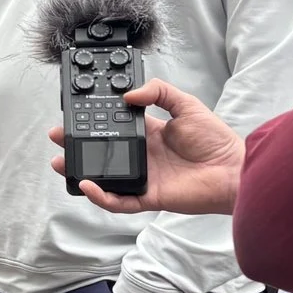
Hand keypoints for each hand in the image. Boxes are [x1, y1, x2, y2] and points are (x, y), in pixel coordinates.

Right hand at [47, 81, 244, 214]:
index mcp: (150, 134)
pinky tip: (88, 185)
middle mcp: (144, 156)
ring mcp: (144, 177)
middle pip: (102, 153)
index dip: (95, 122)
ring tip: (62, 163)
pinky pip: (119, 200)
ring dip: (81, 172)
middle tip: (59, 137)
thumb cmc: (216, 140)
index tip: (77, 114)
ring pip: (104, 178)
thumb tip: (129, 95)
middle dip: (78, 146)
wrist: (232, 170)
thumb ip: (159, 92)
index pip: (114, 127)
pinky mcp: (148, 197)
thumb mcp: (187, 104)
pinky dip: (101, 196)